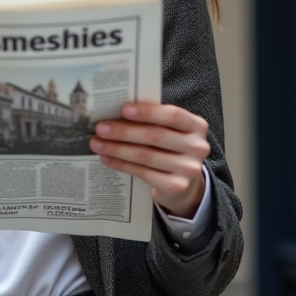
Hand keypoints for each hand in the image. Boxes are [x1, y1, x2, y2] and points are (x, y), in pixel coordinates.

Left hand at [90, 103, 209, 217]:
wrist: (184, 183)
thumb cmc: (170, 148)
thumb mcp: (170, 131)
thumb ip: (152, 120)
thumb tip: (115, 112)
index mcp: (197, 126)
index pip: (172, 115)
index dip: (148, 112)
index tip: (124, 109)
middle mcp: (197, 147)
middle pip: (155, 136)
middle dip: (124, 131)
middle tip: (101, 128)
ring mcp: (189, 169)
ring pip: (146, 156)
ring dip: (117, 149)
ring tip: (97, 143)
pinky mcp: (176, 186)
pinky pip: (143, 172)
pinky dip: (121, 164)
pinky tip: (107, 158)